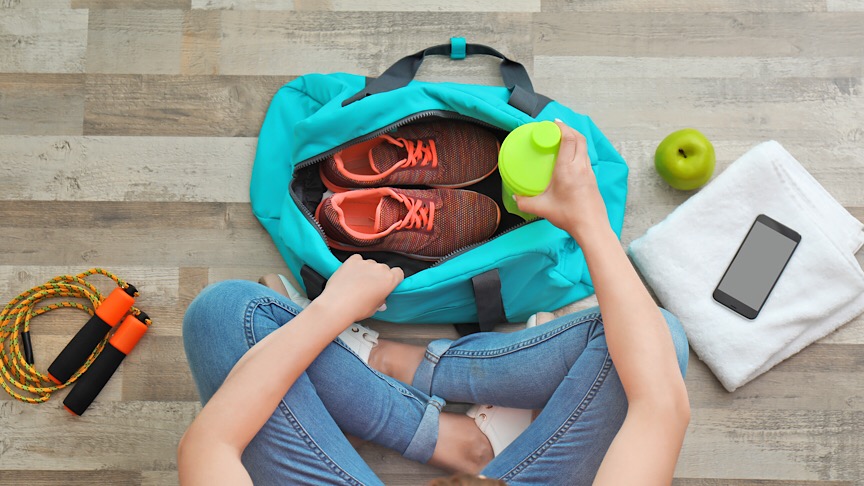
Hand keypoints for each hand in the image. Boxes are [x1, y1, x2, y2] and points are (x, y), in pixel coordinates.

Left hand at [317, 254, 403, 321]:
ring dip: (366, 270)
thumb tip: (379, 299)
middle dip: (378, 275)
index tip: (388, 283)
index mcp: (389, 280)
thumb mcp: (375, 308)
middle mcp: (379, 269)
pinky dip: (355, 265)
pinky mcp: (352, 261)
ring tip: (357, 282)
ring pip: (370, 263)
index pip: (398, 273)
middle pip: (383, 268)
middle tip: (370, 286)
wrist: (338, 305)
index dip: (394, 278)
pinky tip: (351, 274)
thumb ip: (380, 300)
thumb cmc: (356, 308)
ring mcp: (365, 263)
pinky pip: (357, 259)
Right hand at [514, 121, 610, 242]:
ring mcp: (589, 172)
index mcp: (567, 169)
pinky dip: (578, 151)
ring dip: (575, 139)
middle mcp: (580, 166)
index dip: (561, 127)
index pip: (568, 139)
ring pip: (584, 147)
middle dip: (568, 129)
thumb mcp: (541, 208)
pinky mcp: (592, 179)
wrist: (591, 227)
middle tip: (556, 128)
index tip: (552, 124)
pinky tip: (570, 160)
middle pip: (579, 138)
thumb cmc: (569, 216)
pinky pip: (586, 158)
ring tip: (563, 140)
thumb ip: (524, 202)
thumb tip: (515, 198)